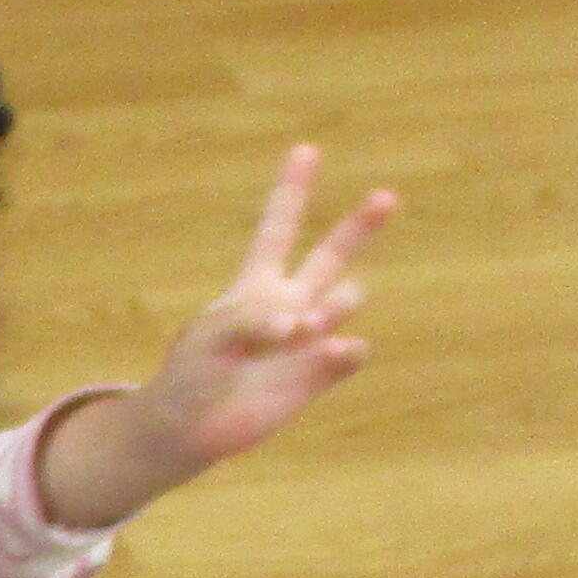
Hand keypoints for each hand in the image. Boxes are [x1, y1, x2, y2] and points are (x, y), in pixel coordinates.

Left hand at [126, 143, 394, 480]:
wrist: (190, 428)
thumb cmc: (191, 373)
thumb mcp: (211, 334)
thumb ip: (252, 319)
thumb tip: (300, 327)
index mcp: (255, 285)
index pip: (278, 227)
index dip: (292, 189)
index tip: (307, 149)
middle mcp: (289, 304)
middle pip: (331, 255)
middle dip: (359, 227)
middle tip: (387, 196)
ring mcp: (308, 339)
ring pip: (345, 302)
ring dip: (335, 306)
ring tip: (306, 327)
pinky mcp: (318, 374)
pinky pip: (348, 352)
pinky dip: (343, 349)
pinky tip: (327, 351)